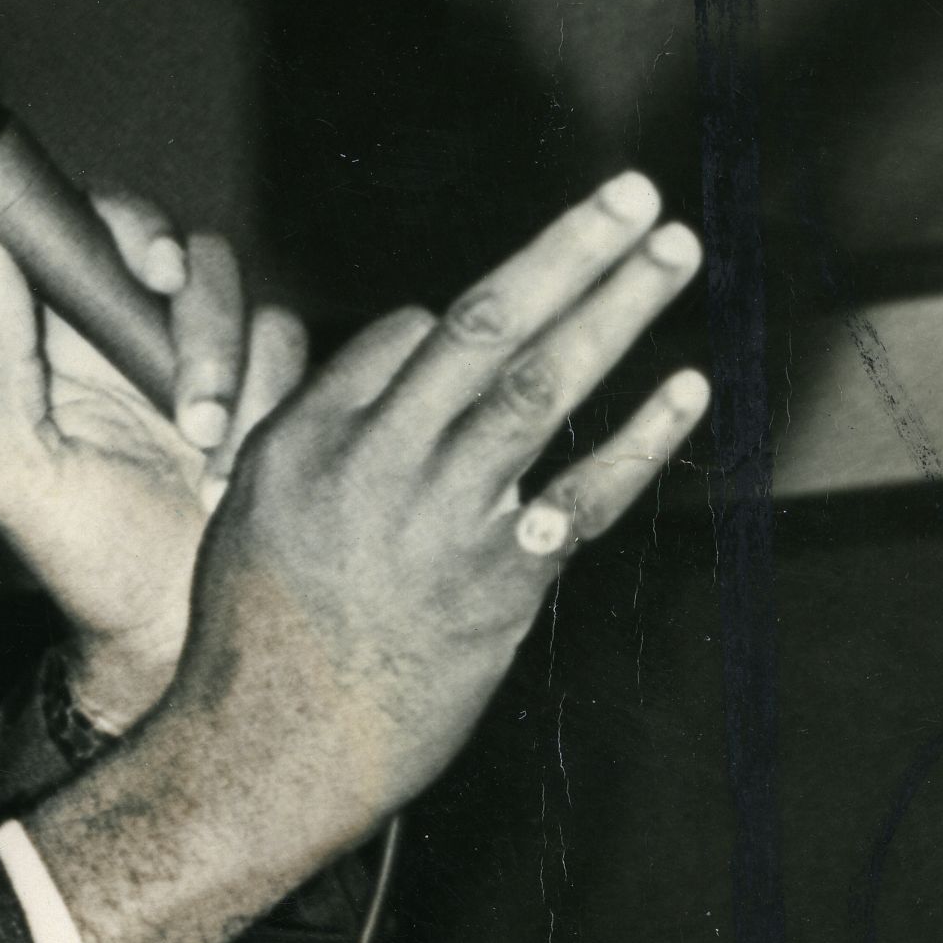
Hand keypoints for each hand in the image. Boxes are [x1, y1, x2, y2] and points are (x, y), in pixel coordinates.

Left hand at [0, 195, 306, 732]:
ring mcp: (208, 363)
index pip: (96, 233)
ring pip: (248, 304)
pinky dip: (276, 404)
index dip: (129, 224)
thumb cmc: (79, 562)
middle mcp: (139, 335)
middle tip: (192, 408)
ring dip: (240, 377)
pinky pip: (294, 355)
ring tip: (210, 460)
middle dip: (202, 324)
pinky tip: (237, 472)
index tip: (154, 267)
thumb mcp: (14, 469)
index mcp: (69, 337)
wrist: (165, 639)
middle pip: (190, 257)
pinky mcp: (268, 396)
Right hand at [31, 170, 709, 942]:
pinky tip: (686, 389)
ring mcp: (446, 523)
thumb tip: (409, 346)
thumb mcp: (256, 504)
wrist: (269, 751)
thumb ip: (330, 421)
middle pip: (487, 328)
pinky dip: (638, 438)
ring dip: (616, 312)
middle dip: (570, 251)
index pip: (408, 331)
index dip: (474, 311)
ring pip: (540, 390)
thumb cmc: (258, 631)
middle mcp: (379, 463)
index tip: (536, 291)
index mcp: (313, 434)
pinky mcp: (500, 585)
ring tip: (675, 251)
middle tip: (635, 192)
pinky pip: (582, 495)